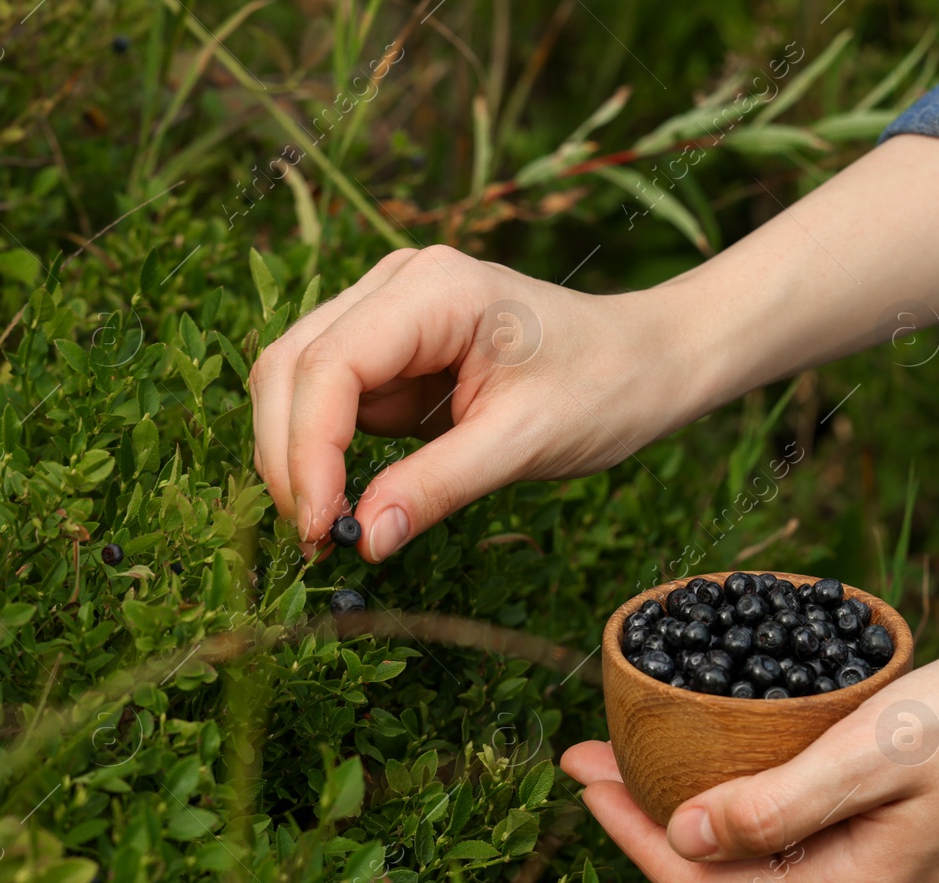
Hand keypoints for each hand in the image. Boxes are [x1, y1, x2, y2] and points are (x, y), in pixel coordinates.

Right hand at [249, 246, 705, 561]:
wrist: (648, 362)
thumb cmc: (604, 386)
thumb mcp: (527, 442)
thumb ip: (440, 486)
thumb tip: (362, 541)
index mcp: (433, 289)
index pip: (330, 365)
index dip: (309, 451)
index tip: (319, 528)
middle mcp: (397, 286)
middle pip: (292, 366)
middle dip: (290, 456)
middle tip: (316, 541)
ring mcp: (390, 313)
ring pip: (299, 383)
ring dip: (301, 457)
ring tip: (332, 529)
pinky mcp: (395, 352)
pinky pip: (335, 401)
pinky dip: (328, 454)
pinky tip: (352, 502)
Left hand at [562, 634, 938, 882]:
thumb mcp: (879, 748)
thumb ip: (779, 805)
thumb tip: (682, 842)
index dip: (633, 837)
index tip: (580, 775)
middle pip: (731, 880)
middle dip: (652, 821)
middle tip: (593, 756)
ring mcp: (894, 881)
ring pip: (767, 860)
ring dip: (700, 812)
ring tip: (642, 756)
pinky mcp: (910, 849)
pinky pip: (807, 841)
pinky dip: (753, 806)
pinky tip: (729, 762)